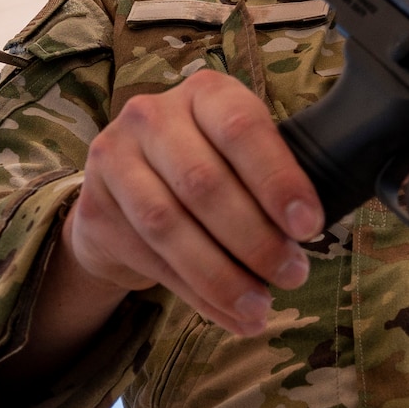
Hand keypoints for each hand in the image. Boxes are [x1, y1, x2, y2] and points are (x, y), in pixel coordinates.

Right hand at [68, 69, 322, 336]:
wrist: (128, 192)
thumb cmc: (209, 166)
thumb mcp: (242, 155)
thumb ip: (274, 177)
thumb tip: (314, 229)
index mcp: (205, 93)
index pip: (241, 128)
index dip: (277, 179)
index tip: (308, 226)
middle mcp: (152, 116)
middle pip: (204, 183)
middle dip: (255, 238)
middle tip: (293, 275)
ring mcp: (115, 159)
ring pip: (169, 226)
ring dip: (222, 275)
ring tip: (260, 306)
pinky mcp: (95, 209)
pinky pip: (150, 259)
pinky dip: (197, 294)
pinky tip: (231, 314)